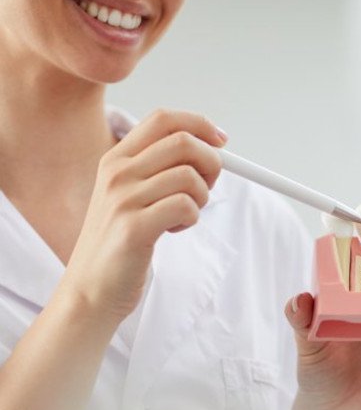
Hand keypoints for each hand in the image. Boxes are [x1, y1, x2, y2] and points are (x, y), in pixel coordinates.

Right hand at [61, 110, 226, 320]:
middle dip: (211, 163)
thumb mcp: (130, 196)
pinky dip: (192, 218)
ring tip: (183, 216)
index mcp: (116, 159)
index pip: (164, 119)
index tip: (222, 141)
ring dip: (200, 198)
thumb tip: (210, 150)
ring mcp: (122, 199)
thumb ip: (160, 171)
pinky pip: (186, 206)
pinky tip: (173, 230)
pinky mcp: (134, 228)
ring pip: (189, 176)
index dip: (200, 124)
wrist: (90, 290)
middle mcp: (117, 172)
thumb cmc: (119, 244)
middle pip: (183, 142)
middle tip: (206, 188)